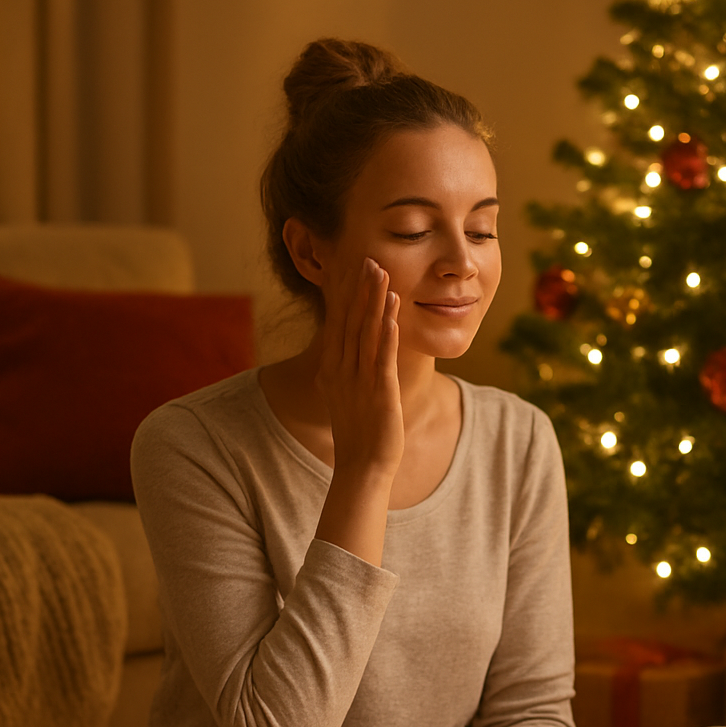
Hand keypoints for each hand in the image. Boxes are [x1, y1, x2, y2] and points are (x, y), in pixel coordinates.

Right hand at [318, 256, 403, 479]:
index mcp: (333, 369)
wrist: (361, 467)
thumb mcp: (344, 395)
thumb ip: (344, 369)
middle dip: (360, 290)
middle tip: (368, 259)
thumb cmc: (357, 433)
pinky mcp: (379, 393)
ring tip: (382, 276)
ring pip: (366, 334)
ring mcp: (359, 381)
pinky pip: (382, 359)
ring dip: (374, 303)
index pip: (339, 323)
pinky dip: (386, 336)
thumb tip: (343, 351)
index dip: (346, 294)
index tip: (353, 267)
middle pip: (351, 322)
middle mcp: (342, 371)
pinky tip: (392, 315)